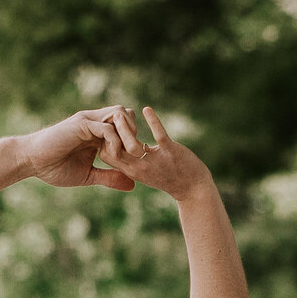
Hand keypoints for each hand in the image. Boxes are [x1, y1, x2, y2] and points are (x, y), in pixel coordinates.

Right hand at [17, 106, 139, 191]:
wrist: (31, 162)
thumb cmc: (54, 168)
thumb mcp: (88, 176)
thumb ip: (110, 177)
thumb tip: (133, 185)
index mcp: (98, 133)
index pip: (126, 126)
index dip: (133, 141)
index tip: (133, 161)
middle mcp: (95, 122)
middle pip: (127, 114)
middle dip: (135, 133)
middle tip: (133, 155)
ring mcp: (88, 121)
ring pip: (120, 114)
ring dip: (127, 134)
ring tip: (126, 154)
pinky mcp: (81, 125)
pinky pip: (106, 128)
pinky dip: (114, 141)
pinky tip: (110, 157)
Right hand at [95, 106, 210, 201]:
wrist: (192, 188)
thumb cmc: (168, 177)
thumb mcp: (144, 172)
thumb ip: (131, 161)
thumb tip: (120, 146)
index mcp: (132, 172)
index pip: (107, 156)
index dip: (104, 141)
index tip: (107, 128)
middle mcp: (140, 168)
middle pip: (115, 149)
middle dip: (110, 131)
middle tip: (110, 115)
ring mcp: (155, 160)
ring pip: (132, 142)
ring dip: (125, 126)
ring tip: (122, 112)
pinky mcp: (170, 151)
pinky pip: (158, 134)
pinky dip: (152, 120)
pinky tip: (146, 109)